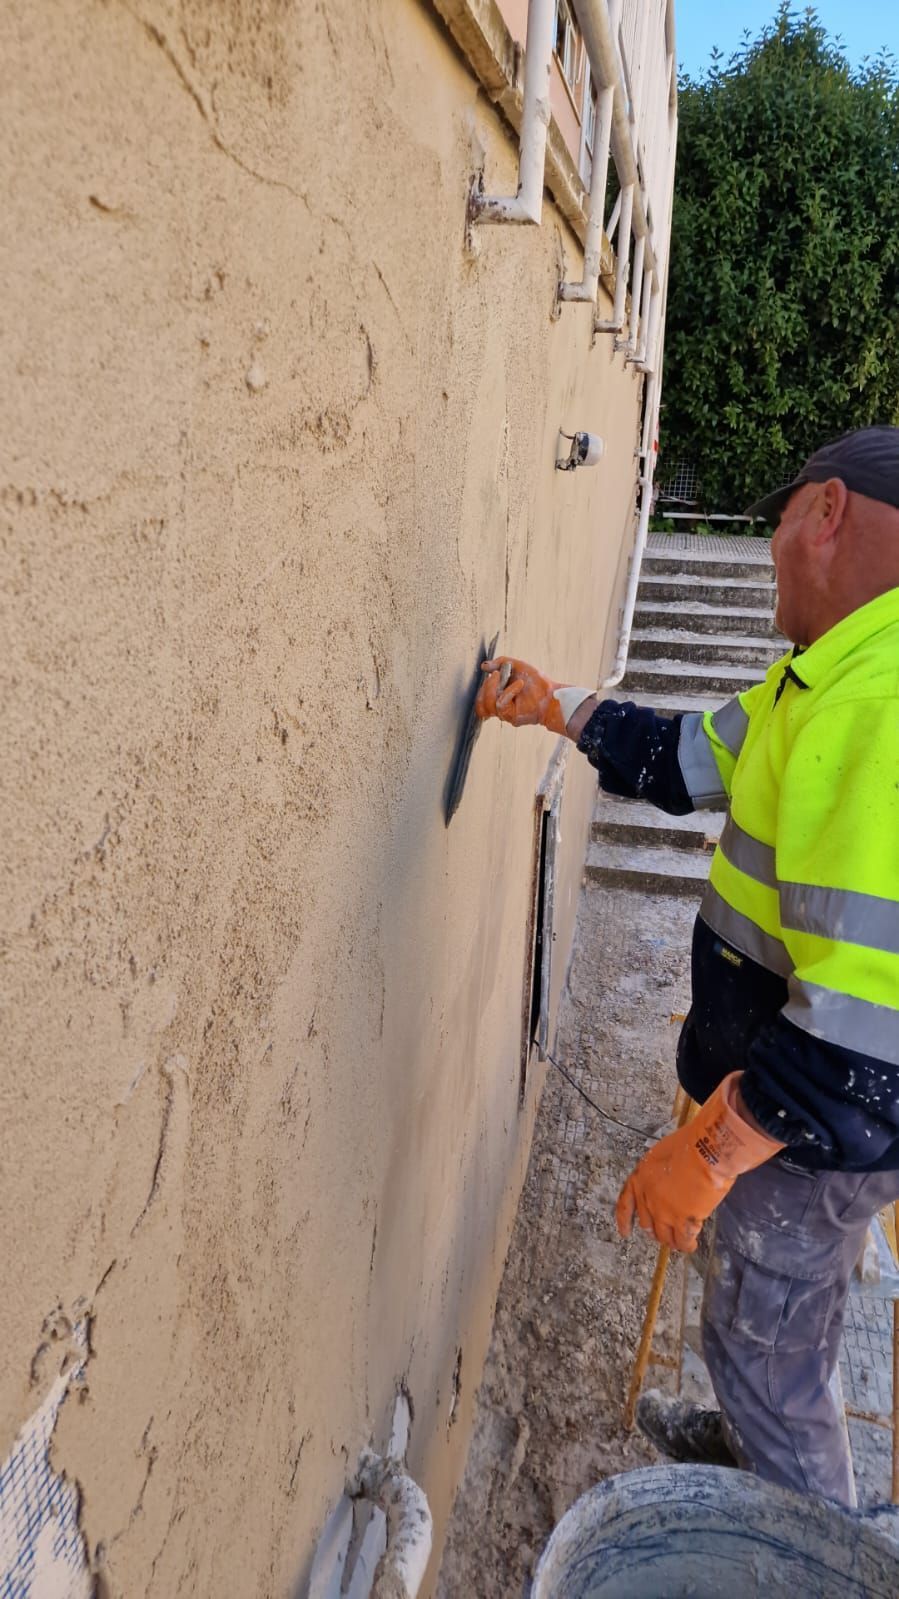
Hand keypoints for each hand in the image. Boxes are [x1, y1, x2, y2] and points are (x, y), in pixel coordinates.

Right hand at [475, 657, 566, 733]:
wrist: (551, 694)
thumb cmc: (536, 681)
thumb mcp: (517, 666)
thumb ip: (499, 663)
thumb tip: (483, 666)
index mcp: (498, 697)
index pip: (480, 698)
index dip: (483, 686)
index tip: (494, 673)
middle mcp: (499, 707)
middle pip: (480, 703)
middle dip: (487, 686)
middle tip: (498, 674)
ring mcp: (505, 713)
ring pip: (487, 705)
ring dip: (493, 688)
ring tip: (503, 677)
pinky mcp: (511, 718)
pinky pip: (501, 704)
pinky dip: (509, 691)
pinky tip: (519, 684)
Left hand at [615, 1073, 783, 1253]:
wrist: (707, 1150)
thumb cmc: (689, 1145)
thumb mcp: (661, 1156)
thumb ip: (657, 1175)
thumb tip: (665, 1185)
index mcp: (639, 1178)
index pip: (625, 1204)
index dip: (624, 1220)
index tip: (625, 1233)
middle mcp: (647, 1197)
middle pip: (647, 1223)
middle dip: (655, 1230)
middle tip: (664, 1233)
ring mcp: (663, 1211)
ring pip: (663, 1236)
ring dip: (671, 1240)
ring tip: (679, 1242)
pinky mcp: (682, 1220)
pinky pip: (682, 1240)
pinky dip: (686, 1245)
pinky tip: (691, 1245)